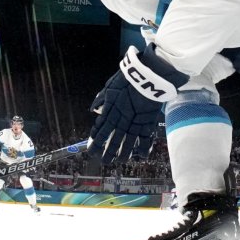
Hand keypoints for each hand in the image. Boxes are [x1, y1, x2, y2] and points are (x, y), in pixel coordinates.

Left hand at [88, 46, 188, 162]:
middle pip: (112, 138)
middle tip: (103, 161)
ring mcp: (134, 123)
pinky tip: (141, 157)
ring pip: (126, 142)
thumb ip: (102, 98)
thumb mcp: (110, 86)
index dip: (96, 139)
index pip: (100, 128)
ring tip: (119, 162)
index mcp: (110, 110)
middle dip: (107, 150)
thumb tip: (93, 109)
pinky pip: (145, 140)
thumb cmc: (128, 79)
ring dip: (122, 153)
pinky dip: (144, 149)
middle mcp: (121, 120)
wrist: (146, 77)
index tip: (92, 147)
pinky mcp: (147, 124)